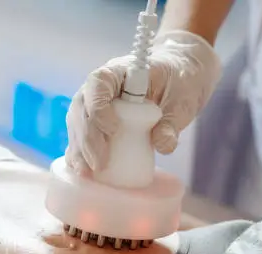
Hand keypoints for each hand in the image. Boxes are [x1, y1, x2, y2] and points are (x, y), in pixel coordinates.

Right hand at [65, 30, 221, 173]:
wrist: (181, 78)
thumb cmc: (181, 82)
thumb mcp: (184, 100)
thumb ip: (172, 122)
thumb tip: (162, 143)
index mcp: (121, 71)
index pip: (99, 83)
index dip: (99, 107)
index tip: (112, 130)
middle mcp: (101, 87)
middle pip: (81, 108)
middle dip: (87, 138)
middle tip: (99, 163)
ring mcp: (95, 104)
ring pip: (77, 124)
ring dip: (79, 149)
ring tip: (87, 172)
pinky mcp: (97, 124)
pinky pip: (81, 137)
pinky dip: (80, 154)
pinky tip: (84, 171)